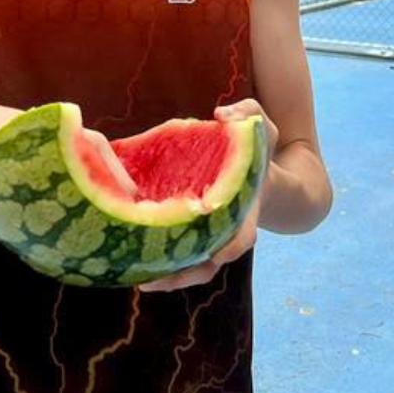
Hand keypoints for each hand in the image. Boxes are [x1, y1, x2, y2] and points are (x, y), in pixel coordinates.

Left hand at [138, 98, 275, 292]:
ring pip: (193, 266)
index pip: (243, 235)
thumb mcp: (260, 125)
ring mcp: (211, 235)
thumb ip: (246, 113)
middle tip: (152, 280)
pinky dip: (161, 259)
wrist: (258, 168)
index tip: (215, 255)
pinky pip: (179, 252)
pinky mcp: (193, 231)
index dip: (230, 247)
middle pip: (210, 263)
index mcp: (245, 208)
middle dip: (184, 274)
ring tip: (138, 280)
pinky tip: (133, 261)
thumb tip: (221, 114)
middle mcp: (228, 228)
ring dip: (169, 277)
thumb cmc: (256, 147)